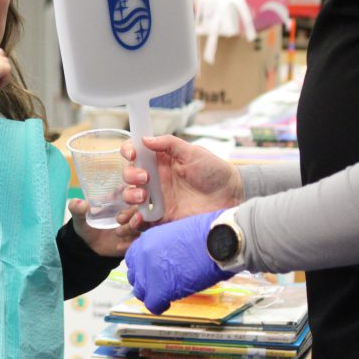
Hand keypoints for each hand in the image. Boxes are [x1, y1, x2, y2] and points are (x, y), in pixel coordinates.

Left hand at [67, 198, 139, 256]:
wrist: (89, 246)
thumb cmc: (87, 226)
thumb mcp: (79, 217)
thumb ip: (76, 209)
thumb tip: (79, 203)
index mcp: (120, 198)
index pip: (132, 190)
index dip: (133, 191)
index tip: (127, 196)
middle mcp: (131, 210)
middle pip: (142, 207)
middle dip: (133, 212)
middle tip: (119, 219)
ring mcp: (135, 225)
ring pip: (143, 223)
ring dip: (134, 227)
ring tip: (118, 232)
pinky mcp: (136, 239)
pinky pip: (141, 240)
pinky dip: (130, 243)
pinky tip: (118, 246)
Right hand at [120, 134, 242, 230]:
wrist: (230, 196)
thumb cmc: (214, 171)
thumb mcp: (193, 152)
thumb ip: (169, 143)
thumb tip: (145, 139)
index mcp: (160, 161)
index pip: (136, 154)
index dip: (128, 151)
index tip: (133, 155)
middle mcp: (155, 179)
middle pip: (128, 175)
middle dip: (130, 175)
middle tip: (144, 178)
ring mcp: (157, 198)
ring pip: (130, 196)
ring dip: (130, 195)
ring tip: (143, 197)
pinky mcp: (161, 217)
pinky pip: (141, 219)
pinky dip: (135, 220)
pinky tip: (140, 218)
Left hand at [125, 209, 233, 313]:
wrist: (219, 240)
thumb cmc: (207, 234)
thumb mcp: (176, 234)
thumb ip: (164, 248)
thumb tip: (166, 261)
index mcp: (147, 240)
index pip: (133, 261)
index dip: (143, 270)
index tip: (151, 275)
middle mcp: (143, 255)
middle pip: (135, 278)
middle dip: (147, 284)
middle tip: (159, 286)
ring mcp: (150, 272)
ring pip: (141, 292)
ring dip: (152, 295)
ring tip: (165, 295)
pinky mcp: (160, 289)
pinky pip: (153, 305)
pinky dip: (160, 306)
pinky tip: (168, 303)